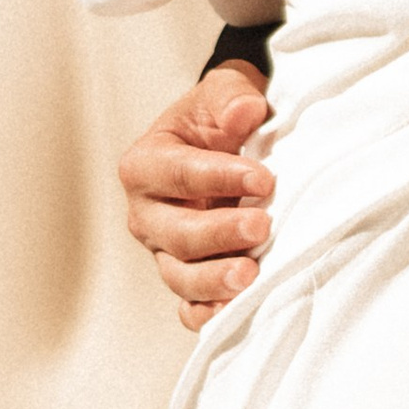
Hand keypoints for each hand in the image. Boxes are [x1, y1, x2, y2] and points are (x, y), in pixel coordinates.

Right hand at [119, 78, 275, 330]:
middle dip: (219, 233)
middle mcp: (146, 214)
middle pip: (175, 233)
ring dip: (214, 280)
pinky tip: (234, 311)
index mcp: (145, 165)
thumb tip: (245, 110)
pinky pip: (188, 306)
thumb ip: (230, 99)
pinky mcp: (184, 276)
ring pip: (180, 276)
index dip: (220, 177)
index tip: (264, 178)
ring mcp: (163, 250)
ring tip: (251, 277)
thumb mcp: (221, 94)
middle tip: (262, 226)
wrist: (221, 142)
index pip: (179, 174)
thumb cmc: (217, 119)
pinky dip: (207, 314)